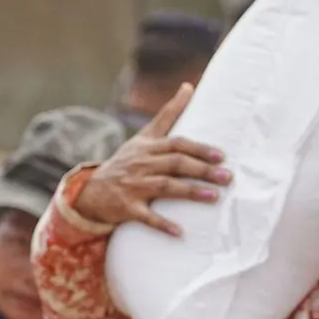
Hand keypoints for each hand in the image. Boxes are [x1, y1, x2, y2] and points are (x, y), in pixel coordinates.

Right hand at [70, 83, 230, 235]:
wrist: (91, 191)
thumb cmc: (126, 162)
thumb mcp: (144, 136)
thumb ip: (168, 113)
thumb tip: (189, 86)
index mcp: (148, 147)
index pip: (177, 144)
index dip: (199, 149)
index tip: (221, 155)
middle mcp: (141, 164)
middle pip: (175, 164)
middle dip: (202, 170)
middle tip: (227, 177)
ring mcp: (133, 186)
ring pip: (165, 187)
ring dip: (190, 192)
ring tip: (213, 197)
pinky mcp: (126, 207)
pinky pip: (146, 216)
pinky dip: (162, 224)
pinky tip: (179, 232)